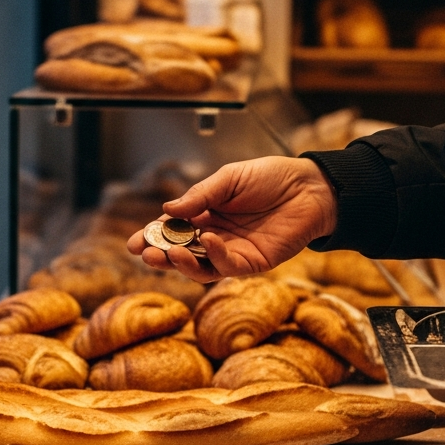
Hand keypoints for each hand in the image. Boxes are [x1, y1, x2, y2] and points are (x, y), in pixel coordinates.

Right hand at [126, 157, 338, 282]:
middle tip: (145, 253)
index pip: (171, 231)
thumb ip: (200, 196)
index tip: (133, 244)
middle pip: (180, 253)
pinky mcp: (253, 263)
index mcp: (204, 215)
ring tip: (169, 253)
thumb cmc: (270, 177)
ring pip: (199, 267)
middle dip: (160, 255)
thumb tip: (168, 210)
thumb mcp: (229, 179)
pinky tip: (209, 240)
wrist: (310, 187)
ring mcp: (232, 252)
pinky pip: (227, 267)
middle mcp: (213, 237)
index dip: (152, 237)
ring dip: (182, 263)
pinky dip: (214, 256)